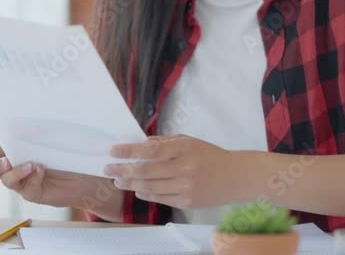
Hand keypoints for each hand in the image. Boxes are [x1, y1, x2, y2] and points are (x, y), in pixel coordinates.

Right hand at [0, 140, 122, 219]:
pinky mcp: (33, 192)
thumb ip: (33, 133)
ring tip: (29, 164)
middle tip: (6, 159)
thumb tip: (19, 127)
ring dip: (13, 171)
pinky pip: (26, 188)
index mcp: (13, 150)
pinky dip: (32, 177)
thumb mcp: (49, 138)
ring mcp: (22, 181)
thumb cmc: (66, 151)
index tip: (3, 139)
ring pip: (4, 180)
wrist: (85, 171)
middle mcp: (14, 167)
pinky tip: (42, 170)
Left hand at [104, 135, 248, 209]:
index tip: (113, 151)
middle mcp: (185, 168)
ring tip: (118, 180)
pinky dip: (145, 193)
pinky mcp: (187, 202)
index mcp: (185, 148)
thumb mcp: (189, 141)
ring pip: (150, 187)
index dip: (129, 151)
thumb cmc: (210, 155)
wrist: (236, 177)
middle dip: (123, 170)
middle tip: (108, 169)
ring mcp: (186, 187)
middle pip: (146, 171)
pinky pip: (159, 198)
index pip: (151, 150)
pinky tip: (137, 188)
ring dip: (130, 183)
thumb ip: (165, 143)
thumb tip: (139, 145)